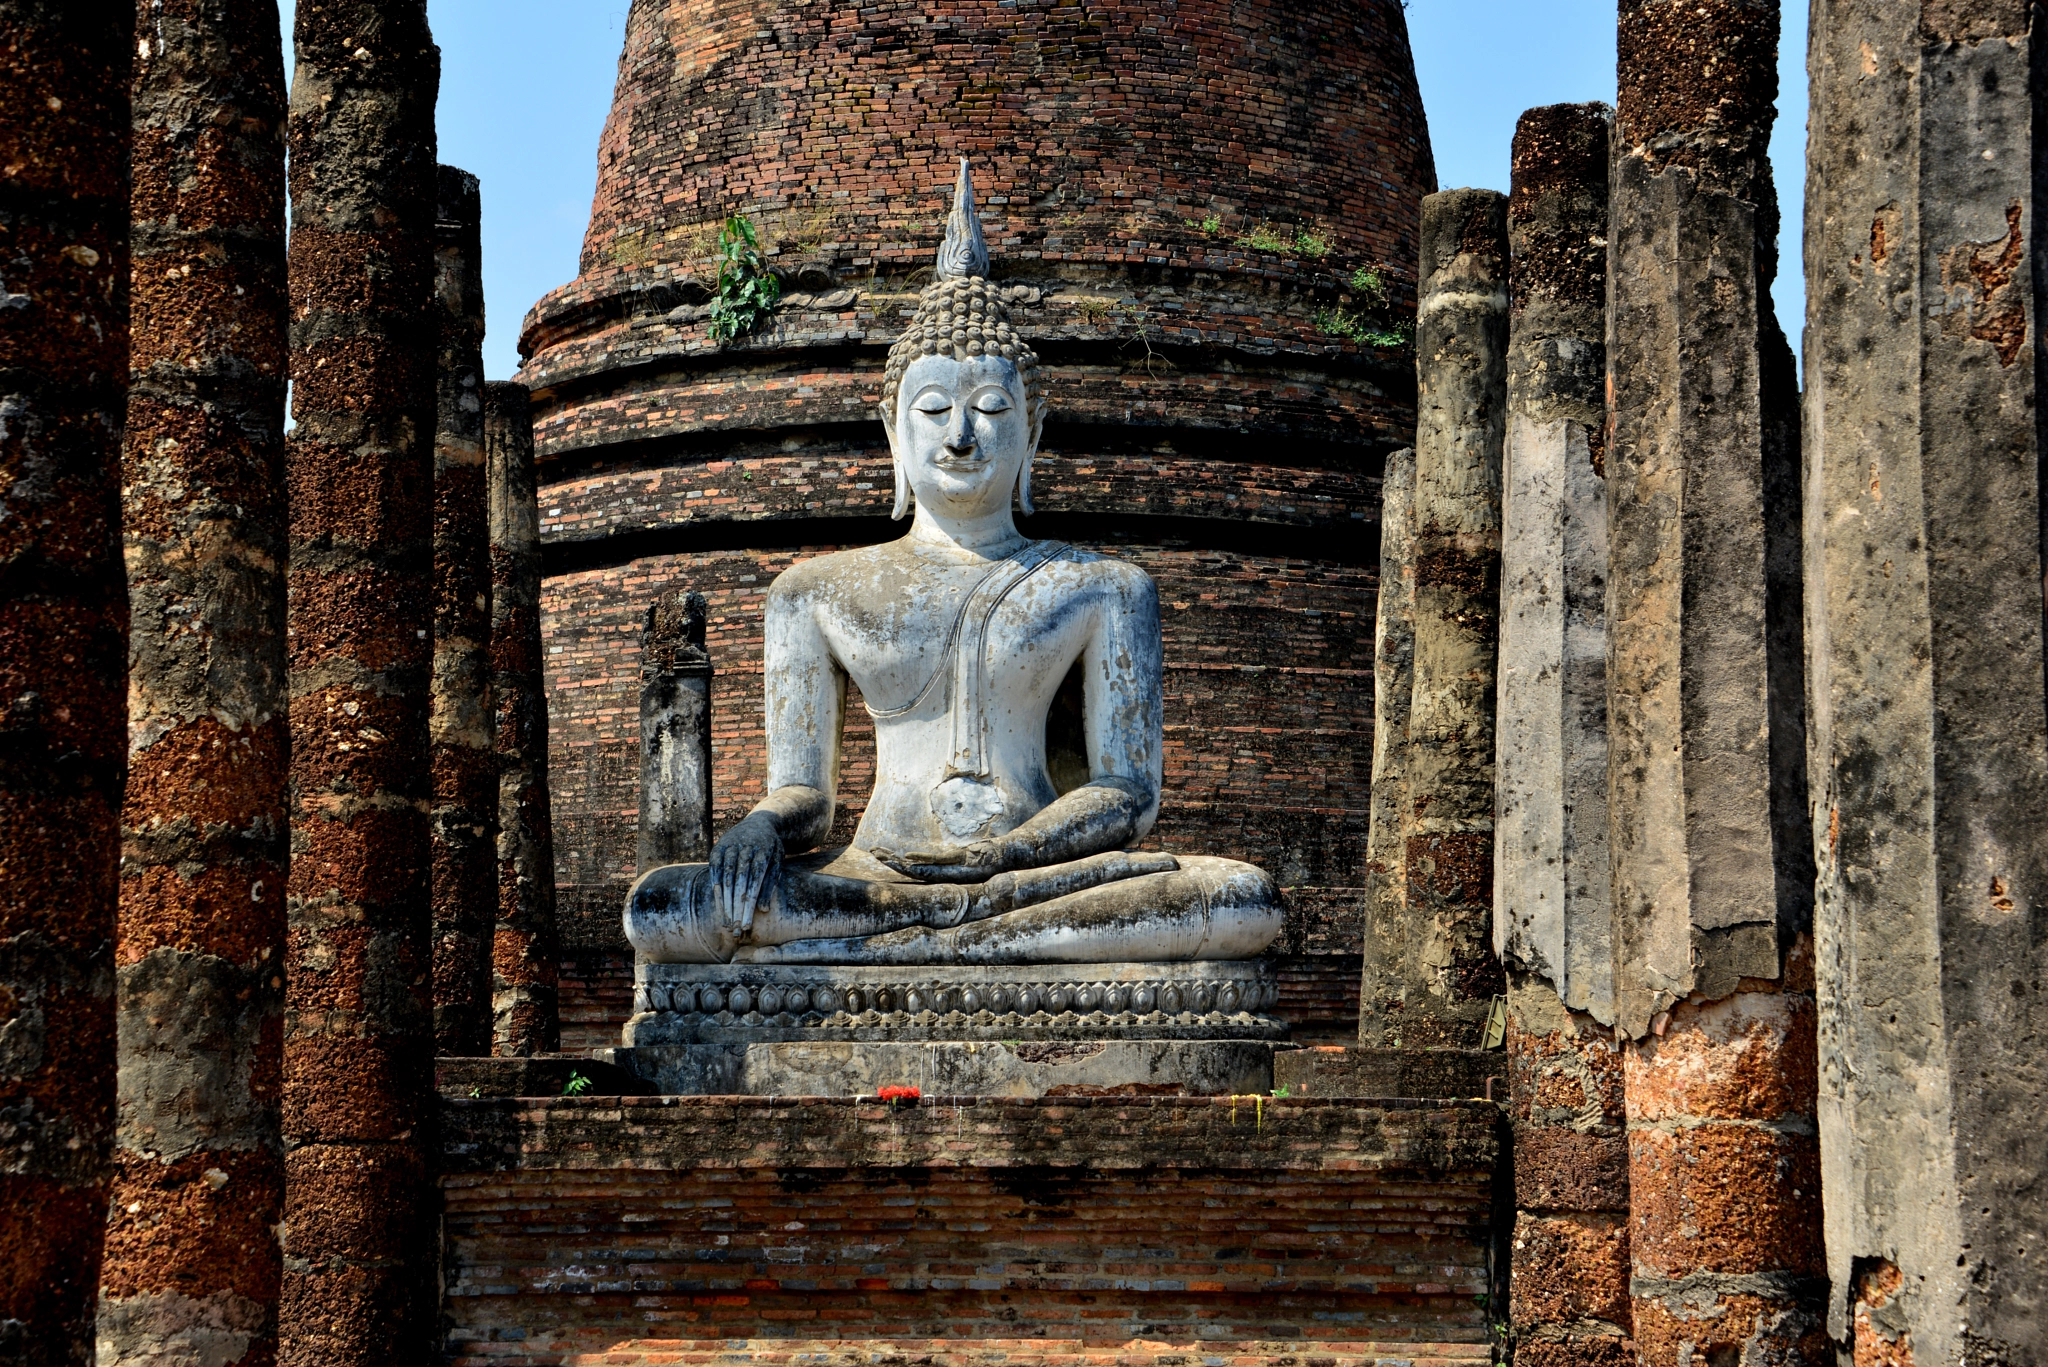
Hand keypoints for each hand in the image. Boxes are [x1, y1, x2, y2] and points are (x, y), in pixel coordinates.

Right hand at [709, 813, 781, 934]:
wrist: (760, 822)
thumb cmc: (771, 849)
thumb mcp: (777, 862)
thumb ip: (770, 885)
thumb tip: (764, 910)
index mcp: (763, 851)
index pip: (754, 882)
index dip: (749, 905)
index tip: (747, 924)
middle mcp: (745, 847)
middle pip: (739, 883)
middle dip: (736, 908)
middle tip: (735, 929)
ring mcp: (729, 846)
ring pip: (725, 878)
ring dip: (725, 902)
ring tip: (727, 922)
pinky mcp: (717, 848)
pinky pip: (715, 871)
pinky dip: (716, 889)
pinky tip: (719, 905)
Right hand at [871, 840, 1004, 883]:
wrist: (1004, 857)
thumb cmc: (980, 857)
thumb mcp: (958, 856)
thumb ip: (942, 856)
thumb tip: (928, 852)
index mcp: (940, 872)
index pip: (910, 870)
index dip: (893, 863)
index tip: (878, 853)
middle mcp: (944, 874)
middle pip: (911, 870)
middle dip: (891, 861)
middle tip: (874, 852)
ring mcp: (952, 869)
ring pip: (922, 868)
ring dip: (902, 862)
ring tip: (885, 856)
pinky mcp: (962, 861)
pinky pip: (940, 861)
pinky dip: (924, 860)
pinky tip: (910, 856)